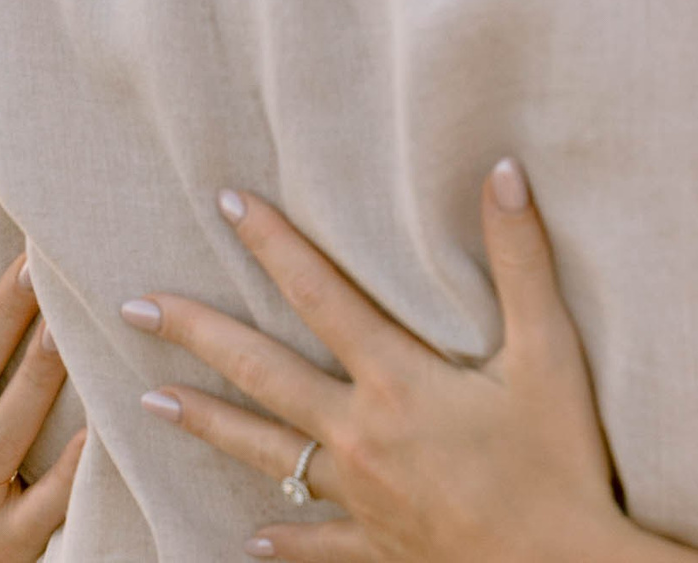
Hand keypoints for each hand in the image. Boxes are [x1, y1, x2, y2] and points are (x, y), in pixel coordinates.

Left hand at [124, 161, 648, 562]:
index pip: (321, 296)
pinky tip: (254, 539)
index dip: (275, 245)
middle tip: (137, 306)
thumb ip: (522, 260)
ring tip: (150, 402)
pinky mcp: (377, 545)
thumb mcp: (550, 350)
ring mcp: (360, 496)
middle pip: (264, 373)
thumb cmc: (559, 457)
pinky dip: (283, 539)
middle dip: (199, 334)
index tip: (228, 202)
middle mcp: (361, 434)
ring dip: (207, 423)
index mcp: (399, 381)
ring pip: (264, 453)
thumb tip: (503, 173)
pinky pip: (315, 542)